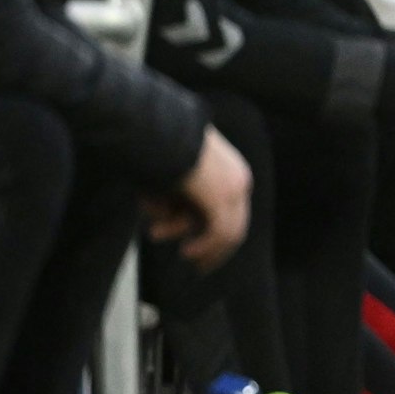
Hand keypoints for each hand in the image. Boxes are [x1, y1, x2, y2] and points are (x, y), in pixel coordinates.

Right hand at [145, 126, 251, 270]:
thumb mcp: (171, 175)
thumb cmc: (155, 146)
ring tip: (158, 233)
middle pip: (235, 226)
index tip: (196, 251)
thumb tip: (165, 216)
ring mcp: (233, 189)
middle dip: (214, 249)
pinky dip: (206, 247)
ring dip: (199, 244)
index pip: (233, 212)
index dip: (217, 236)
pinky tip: (188, 252)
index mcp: (232, 170)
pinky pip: (220, 233)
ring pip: (226, 232)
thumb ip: (176, 197)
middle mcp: (239, 180)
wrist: (155, 127)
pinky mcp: (221, 197)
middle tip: (199, 266)